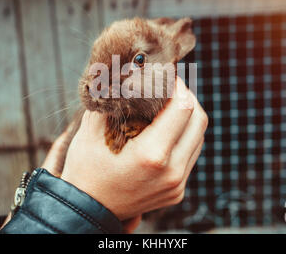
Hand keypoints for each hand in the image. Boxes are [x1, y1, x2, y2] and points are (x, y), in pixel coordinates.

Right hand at [60, 77, 207, 220]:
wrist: (87, 211)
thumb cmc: (85, 170)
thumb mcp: (91, 132)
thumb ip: (111, 100)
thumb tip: (125, 75)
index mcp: (152, 155)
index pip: (183, 108)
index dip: (178, 86)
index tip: (166, 77)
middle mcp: (171, 172)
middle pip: (199, 121)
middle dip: (187, 98)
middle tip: (170, 88)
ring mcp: (177, 184)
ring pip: (199, 138)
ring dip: (188, 117)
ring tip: (169, 106)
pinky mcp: (178, 191)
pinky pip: (191, 155)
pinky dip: (184, 136)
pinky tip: (168, 130)